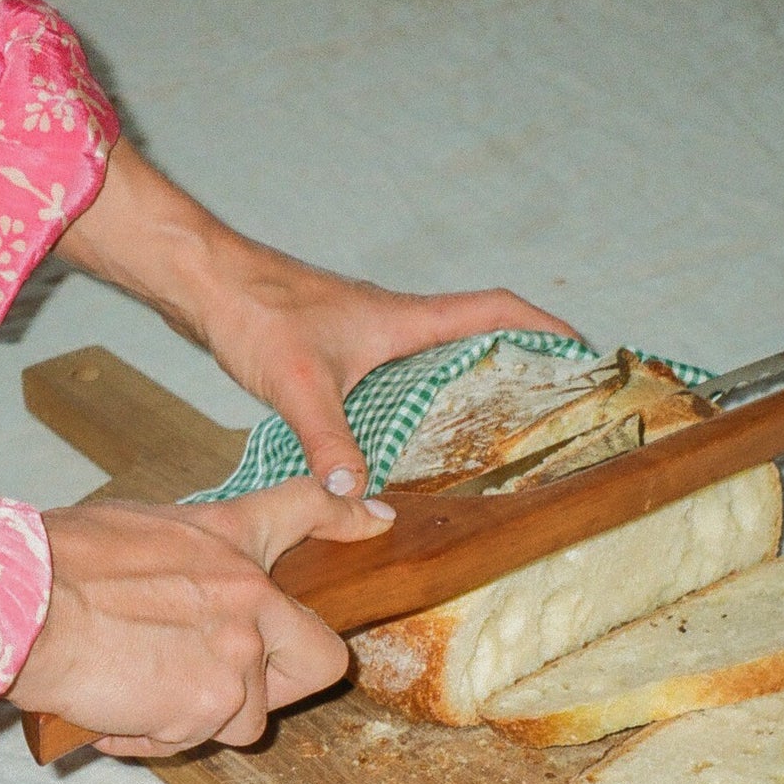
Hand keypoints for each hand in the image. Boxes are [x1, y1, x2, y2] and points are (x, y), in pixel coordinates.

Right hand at [7, 477, 394, 755]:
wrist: (28, 606)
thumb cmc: (57, 564)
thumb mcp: (136, 529)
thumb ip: (186, 558)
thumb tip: (179, 582)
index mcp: (227, 539)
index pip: (305, 508)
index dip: (348, 514)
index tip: (375, 520)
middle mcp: (249, 595)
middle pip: (320, 658)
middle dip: (283, 685)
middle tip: (231, 687)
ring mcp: (237, 655)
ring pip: (245, 717)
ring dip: (194, 717)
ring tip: (135, 691)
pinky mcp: (210, 705)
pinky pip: (190, 741)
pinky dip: (151, 737)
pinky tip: (113, 713)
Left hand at [55, 143, 579, 487]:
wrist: (202, 283)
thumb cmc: (254, 311)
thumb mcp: (300, 386)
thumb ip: (331, 444)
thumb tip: (362, 501)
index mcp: (403, 320)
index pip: (493, 311)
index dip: (542, 328)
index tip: (581, 351)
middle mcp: (392, 322)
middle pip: (474, 337)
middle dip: (514, 366)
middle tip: (546, 407)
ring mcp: (364, 335)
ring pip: (432, 359)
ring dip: (463, 386)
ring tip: (489, 434)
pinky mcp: (335, 349)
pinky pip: (395, 374)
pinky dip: (415, 400)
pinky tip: (404, 440)